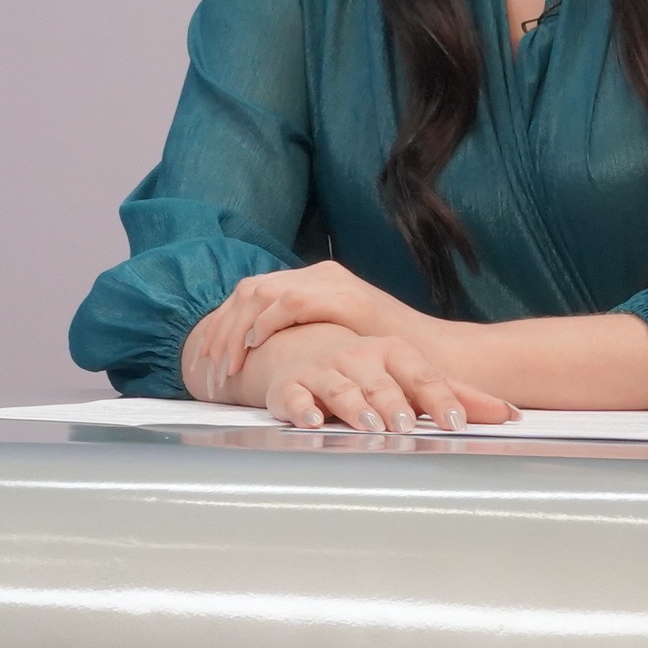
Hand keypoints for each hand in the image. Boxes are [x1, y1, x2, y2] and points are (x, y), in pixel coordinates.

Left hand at [183, 261, 428, 399]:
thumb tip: (261, 365)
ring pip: (260, 293)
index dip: (223, 328)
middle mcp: (320, 275)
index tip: (209, 365)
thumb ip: (304, 343)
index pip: (252, 296)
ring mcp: (333, 283)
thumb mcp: (336, 347)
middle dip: (221, 332)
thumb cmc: (389, 365)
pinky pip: (291, 302)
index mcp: (315, 284)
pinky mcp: (346, 298)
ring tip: (225, 366)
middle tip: (208, 371)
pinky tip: (254, 346)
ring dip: (235, 331)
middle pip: (247, 291)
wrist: (438, 361)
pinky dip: (266, 323)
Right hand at [230, 320, 518, 431]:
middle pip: (382, 383)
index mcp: (394, 353)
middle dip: (395, 404)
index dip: (440, 399)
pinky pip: (294, 396)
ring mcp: (324, 370)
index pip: (422, 376)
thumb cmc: (368, 370)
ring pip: (341, 388)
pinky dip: (301, 407)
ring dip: (355, 407)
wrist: (303, 349)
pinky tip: (310, 421)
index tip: (456, 424)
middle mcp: (360, 357)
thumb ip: (458, 396)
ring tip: (370, 425)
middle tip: (407, 426)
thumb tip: (511, 415)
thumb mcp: (412, 376)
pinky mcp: (290, 387)